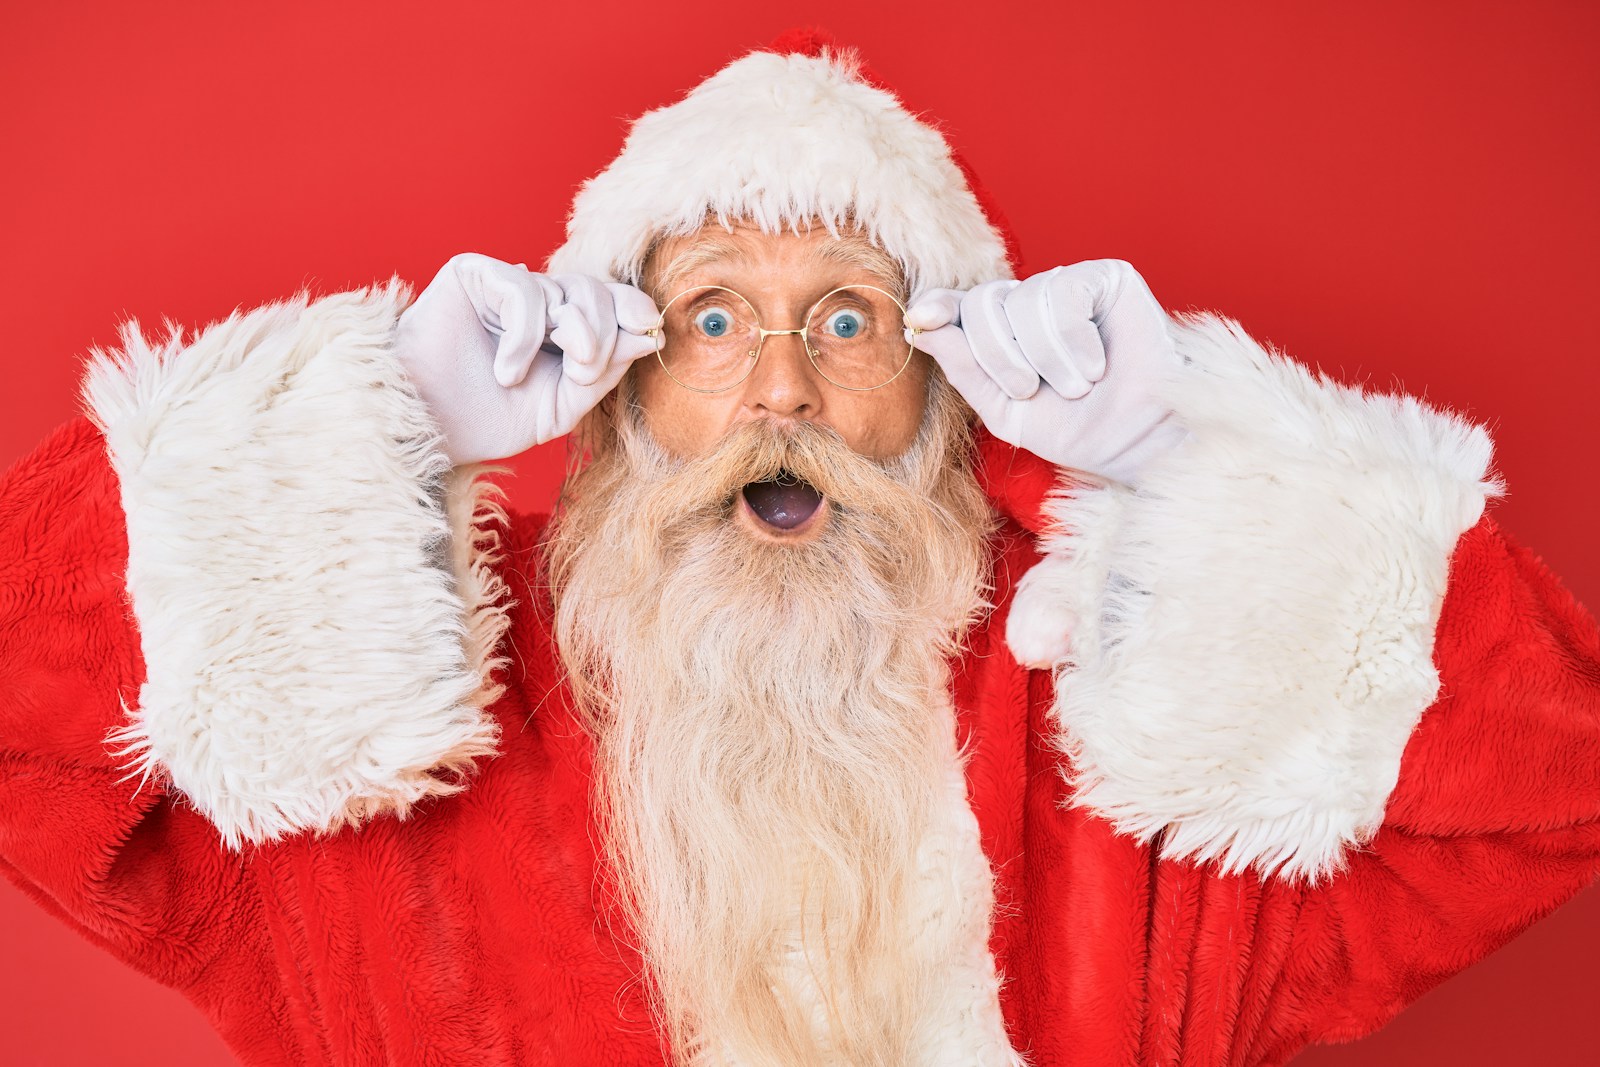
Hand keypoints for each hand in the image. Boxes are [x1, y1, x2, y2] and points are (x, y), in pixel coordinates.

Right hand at [394, 253, 658, 464]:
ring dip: (569, 336)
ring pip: (567, 289)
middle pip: (598, 292)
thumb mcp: (562, 404)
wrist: (429, 426)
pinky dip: (522, 337)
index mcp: (563, 328)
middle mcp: (540, 302)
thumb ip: (604, 370)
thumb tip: (650, 333)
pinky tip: (505, 369)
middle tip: (580, 373)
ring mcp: (508, 286)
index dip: (634, 309)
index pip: (612, 302)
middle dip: (603, 334)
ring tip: (530, 378)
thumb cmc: (488, 417)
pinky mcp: (476, 273)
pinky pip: (525, 292)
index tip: (650, 328)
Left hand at [905, 259, 1186, 485]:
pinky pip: (1064, 292)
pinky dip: (1073, 337)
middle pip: (983, 302)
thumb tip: (920, 323)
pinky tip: (1096, 363)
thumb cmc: (1073, 428)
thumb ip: (962, 366)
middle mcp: (1031, 302)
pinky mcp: (1105, 276)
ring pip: (1024, 299)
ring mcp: (1067, 286)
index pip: (959, 306)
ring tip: (1077, 386)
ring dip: (1045, 357)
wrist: (1133, 440)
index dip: (939, 306)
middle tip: (1032, 391)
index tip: (922, 318)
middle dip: (998, 354)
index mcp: (1002, 331)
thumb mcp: (1003, 408)